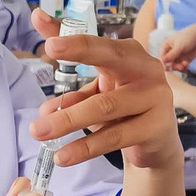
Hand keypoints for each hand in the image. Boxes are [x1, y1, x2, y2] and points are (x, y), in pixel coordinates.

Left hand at [28, 9, 181, 169]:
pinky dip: (86, 147)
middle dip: (80, 51)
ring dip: (68, 119)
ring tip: (38, 130)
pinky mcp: (156, 127)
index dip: (76, 40)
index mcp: (130, 55)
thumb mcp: (98, 89)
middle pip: (111, 58)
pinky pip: (114, 137)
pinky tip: (64, 156)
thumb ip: (73, 77)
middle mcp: (147, 70)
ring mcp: (155, 98)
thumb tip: (42, 91)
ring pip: (105, 106)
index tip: (51, 40)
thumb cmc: (125, 108)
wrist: (157, 143)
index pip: (101, 44)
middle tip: (48, 50)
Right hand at [159, 23, 195, 71]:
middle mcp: (170, 52)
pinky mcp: (184, 60)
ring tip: (184, 65)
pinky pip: (181, 67)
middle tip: (179, 67)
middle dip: (173, 66)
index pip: (162, 57)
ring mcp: (177, 56)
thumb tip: (163, 62)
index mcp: (166, 46)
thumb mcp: (179, 46)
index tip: (167, 68)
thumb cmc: (188, 36)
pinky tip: (186, 64)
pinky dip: (183, 67)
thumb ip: (171, 55)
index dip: (163, 63)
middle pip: (168, 63)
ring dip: (178, 67)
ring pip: (174, 66)